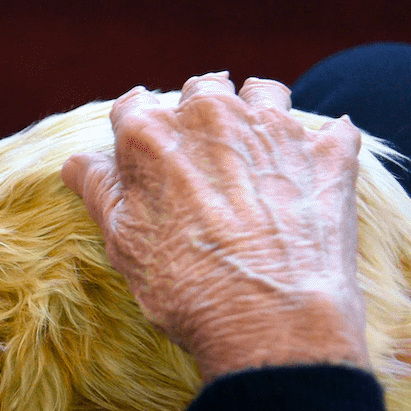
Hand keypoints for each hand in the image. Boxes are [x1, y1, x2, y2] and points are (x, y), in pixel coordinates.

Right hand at [61, 73, 370, 379]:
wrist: (273, 321)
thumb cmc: (186, 286)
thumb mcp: (122, 242)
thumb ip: (99, 190)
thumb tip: (78, 161)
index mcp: (151, 135)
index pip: (133, 106)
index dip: (135, 128)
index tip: (142, 150)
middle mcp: (211, 116)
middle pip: (200, 89)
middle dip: (196, 113)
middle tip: (198, 156)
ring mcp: (275, 130)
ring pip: (263, 91)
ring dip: (255, 110)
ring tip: (254, 147)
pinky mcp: (328, 155)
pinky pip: (332, 130)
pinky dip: (320, 144)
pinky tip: (311, 168)